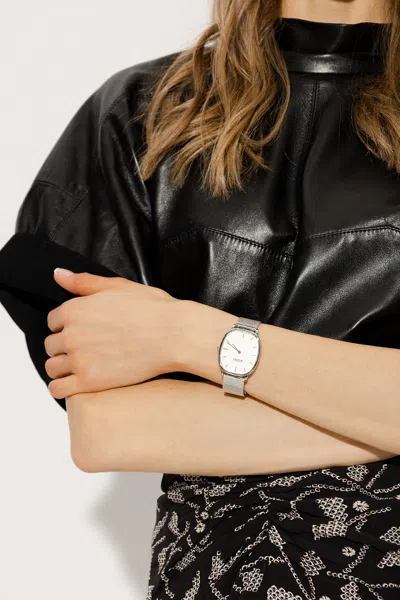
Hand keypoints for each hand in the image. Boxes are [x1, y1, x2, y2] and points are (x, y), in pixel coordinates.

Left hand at [44, 269, 181, 398]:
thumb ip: (84, 282)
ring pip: (52, 367)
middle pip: (51, 344)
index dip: (67, 326)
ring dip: (62, 368)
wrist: (173, 335)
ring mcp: (79, 359)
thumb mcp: (118, 286)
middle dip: (64, 347)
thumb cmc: (152, 309)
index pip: (53, 321)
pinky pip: (58, 389)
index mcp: (75, 309)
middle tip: (85, 350)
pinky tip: (74, 384)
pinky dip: (62, 388)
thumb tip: (58, 274)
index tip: (82, 331)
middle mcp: (72, 334)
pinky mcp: (89, 382)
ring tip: (80, 367)